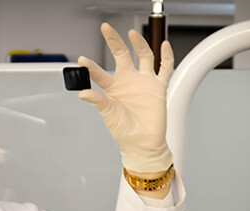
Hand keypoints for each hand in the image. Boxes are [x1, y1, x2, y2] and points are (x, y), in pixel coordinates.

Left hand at [78, 23, 173, 172]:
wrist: (143, 144)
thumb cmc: (124, 131)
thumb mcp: (108, 115)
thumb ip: (98, 101)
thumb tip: (83, 93)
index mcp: (113, 88)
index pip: (100, 73)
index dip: (91, 66)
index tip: (82, 60)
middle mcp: (128, 81)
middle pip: (122, 55)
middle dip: (114, 41)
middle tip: (105, 28)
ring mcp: (144, 82)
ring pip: (143, 56)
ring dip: (139, 44)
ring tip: (131, 34)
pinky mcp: (158, 87)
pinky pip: (164, 68)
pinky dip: (166, 56)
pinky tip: (164, 44)